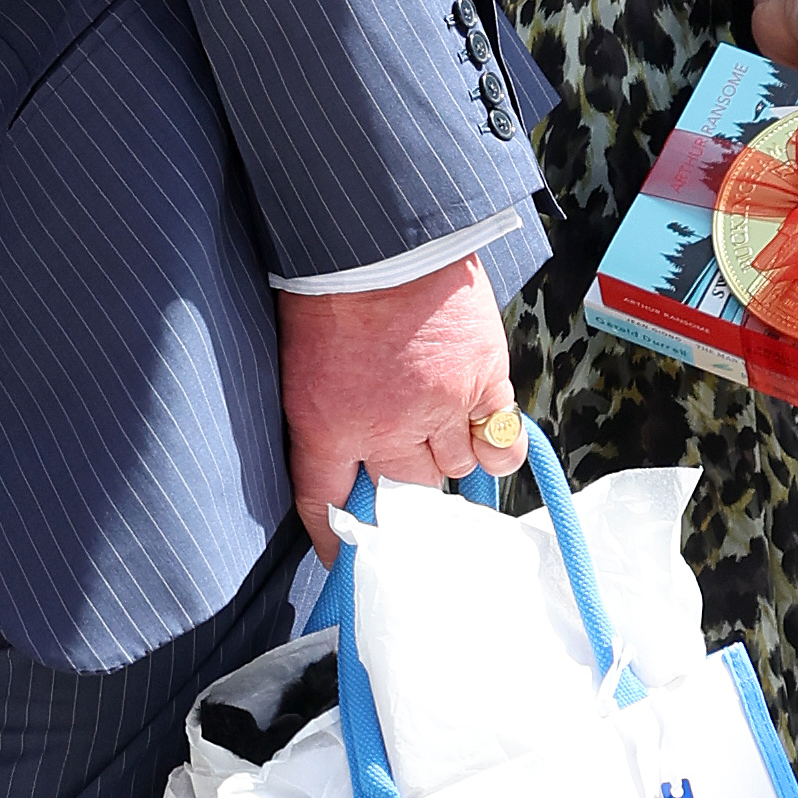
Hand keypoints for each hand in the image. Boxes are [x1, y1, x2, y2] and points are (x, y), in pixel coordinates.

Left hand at [278, 256, 520, 556]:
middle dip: (401, 490)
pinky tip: (484, 442)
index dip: (335, 537)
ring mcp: (440, 407)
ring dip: (444, 463)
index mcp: (325, 424)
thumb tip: (346, 445)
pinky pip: (498, 441)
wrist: (379, 239)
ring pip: (451, 469)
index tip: (342, 558)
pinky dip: (493, 447)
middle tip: (404, 480)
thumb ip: (322, 408)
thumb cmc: (327, 286)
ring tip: (438, 444)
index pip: (324, 501)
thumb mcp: (299, 359)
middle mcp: (385, 429)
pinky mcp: (483, 380)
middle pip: (401, 490)